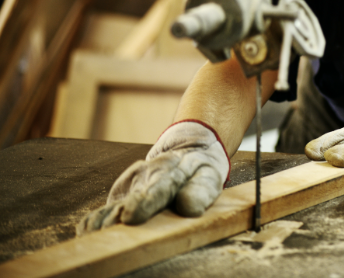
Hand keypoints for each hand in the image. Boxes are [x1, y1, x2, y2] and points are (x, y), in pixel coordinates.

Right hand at [77, 120, 229, 235]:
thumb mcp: (208, 176)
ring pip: (113, 206)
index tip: (131, 217)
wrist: (186, 152)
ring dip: (104, 222)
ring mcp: (129, 187)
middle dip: (118, 217)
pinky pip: (106, 211)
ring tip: (93, 238)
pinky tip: (87, 233)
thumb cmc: (198, 171)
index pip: (157, 189)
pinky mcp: (120, 196)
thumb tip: (189, 209)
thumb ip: (200, 192)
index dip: (143, 203)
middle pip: (128, 201)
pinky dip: (96, 222)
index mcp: (169, 172)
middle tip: (110, 231)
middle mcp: (143, 177)